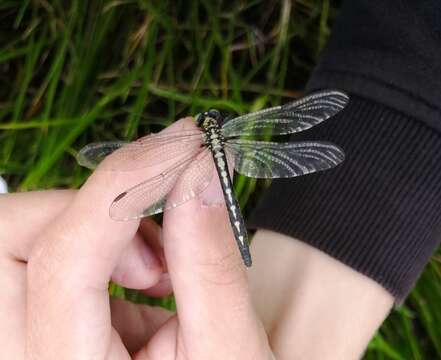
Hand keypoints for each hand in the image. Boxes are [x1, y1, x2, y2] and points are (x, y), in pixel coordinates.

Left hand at [0, 118, 272, 358]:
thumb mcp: (230, 346)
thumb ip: (211, 260)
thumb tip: (200, 169)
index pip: (64, 262)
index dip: (126, 185)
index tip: (186, 146)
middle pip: (7, 240)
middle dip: (89, 208)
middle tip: (157, 242)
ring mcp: (23, 342)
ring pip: (20, 237)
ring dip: (98, 223)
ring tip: (159, 269)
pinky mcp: (41, 319)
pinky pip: (47, 247)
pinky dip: (104, 237)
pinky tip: (146, 274)